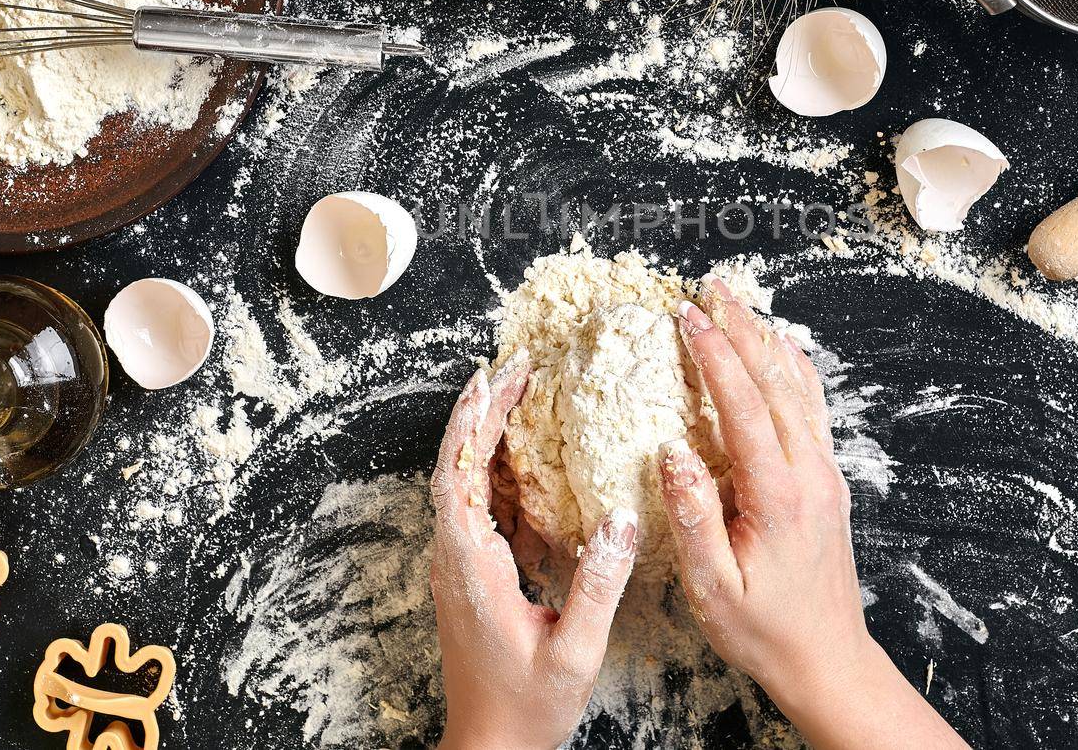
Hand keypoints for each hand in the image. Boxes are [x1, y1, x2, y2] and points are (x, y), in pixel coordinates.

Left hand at [431, 351, 637, 749]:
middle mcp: (455, 556)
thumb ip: (599, 585)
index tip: (494, 377)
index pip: (458, 475)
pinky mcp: (472, 573)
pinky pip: (479, 507)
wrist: (490, 748)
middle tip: (518, 367)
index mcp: (471, 565)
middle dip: (483, 411)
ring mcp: (460, 564)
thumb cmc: (526, 707)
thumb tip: (623, 520)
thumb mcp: (575, 651)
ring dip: (487, 434)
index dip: (472, 421)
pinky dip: (498, 469)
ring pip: (465, 482)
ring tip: (522, 392)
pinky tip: (527, 454)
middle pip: (458, 465)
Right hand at [662, 279, 967, 749]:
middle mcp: (810, 476)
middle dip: (741, 330)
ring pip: (799, 390)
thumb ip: (692, 519)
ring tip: (739, 304)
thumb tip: (670, 453)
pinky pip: (812, 410)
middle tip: (710, 288)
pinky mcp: (828, 483)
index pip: (743, 408)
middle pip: (776, 383)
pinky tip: (782, 353)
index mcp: (779, 497)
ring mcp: (825, 476)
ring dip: (768, 342)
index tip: (685, 316)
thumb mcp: (713, 589)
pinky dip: (794, 371)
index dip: (714, 357)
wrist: (829, 660)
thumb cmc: (765, 632)